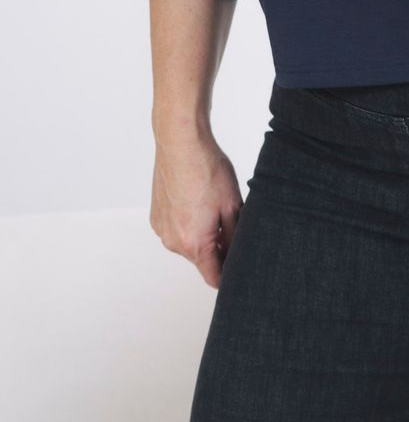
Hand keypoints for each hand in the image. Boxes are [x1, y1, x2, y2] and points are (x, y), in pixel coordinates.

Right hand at [150, 134, 244, 288]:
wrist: (181, 143)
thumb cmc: (208, 170)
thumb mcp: (233, 206)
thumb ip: (235, 237)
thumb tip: (237, 254)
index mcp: (194, 244)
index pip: (213, 277)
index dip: (229, 275)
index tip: (239, 268)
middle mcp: (173, 242)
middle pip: (201, 260)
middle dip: (218, 249)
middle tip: (231, 223)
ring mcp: (161, 229)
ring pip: (188, 243)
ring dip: (202, 234)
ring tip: (213, 207)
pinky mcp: (155, 216)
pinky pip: (175, 229)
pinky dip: (188, 222)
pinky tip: (197, 201)